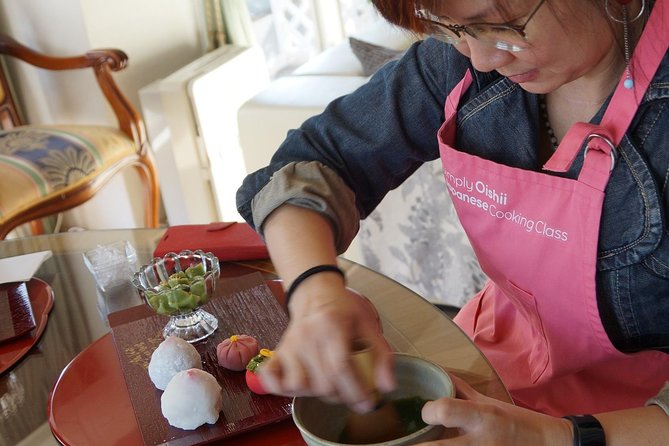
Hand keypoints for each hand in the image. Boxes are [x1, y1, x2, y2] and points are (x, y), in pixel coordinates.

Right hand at [258, 276, 393, 412]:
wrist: (315, 293)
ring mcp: (290, 345)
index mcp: (332, 327)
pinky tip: (298, 386)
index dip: (355, 391)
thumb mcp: (369, 325)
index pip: (340, 368)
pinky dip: (281, 389)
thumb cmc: (343, 310)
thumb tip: (387, 388)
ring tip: (329, 386)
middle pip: (322, 383)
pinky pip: (271, 378)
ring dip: (316, 394)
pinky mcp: (278, 352)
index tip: (368, 403)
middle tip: (352, 392)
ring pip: (299, 386)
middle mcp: (307, 337)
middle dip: (342, 396)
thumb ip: (382, 356)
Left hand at [416, 375, 572, 444]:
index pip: (444, 410)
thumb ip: (461, 390)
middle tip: (405, 441)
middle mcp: (479, 441)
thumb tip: (437, 371)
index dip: (428, 411)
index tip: (425, 413)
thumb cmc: (516, 422)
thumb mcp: (489, 402)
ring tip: (416, 445)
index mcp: (481, 416)